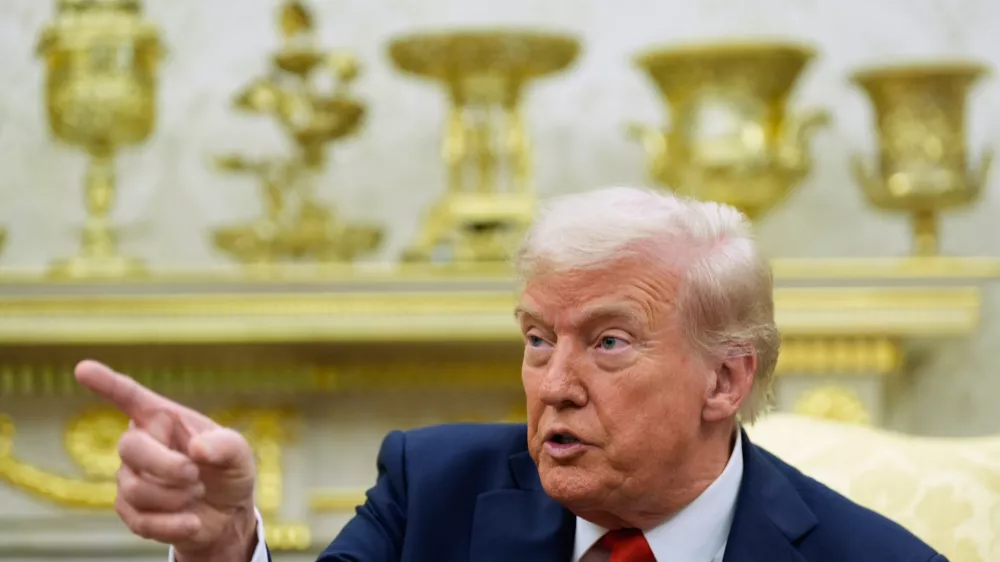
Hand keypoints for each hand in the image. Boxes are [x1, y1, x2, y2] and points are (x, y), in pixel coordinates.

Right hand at [74, 360, 257, 560]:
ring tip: (197, 493)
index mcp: (164, 419)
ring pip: (135, 488)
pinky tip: (192, 522)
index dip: (106, 383)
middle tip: (195, 476)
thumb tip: (197, 449)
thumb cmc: (229, 471)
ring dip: (174, 497)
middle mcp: (142, 443)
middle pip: (129, 448)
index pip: (130, 397)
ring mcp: (131, 478)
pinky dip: (171, 524)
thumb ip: (226, 445)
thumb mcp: (240, 453)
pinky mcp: (130, 511)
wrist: (227, 513)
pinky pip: (139, 520)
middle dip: (165, 465)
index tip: (83, 368)